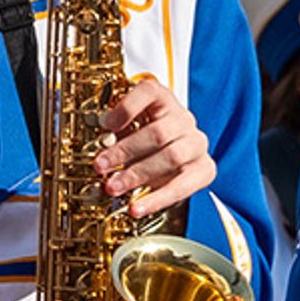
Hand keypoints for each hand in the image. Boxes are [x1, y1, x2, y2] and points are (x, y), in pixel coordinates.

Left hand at [98, 76, 214, 218]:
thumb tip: (95, 142)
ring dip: (138, 174)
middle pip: (158, 132)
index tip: (105, 124)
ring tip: (113, 187)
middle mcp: (184, 119)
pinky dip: (157, 199)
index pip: (150, 92)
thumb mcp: (129, 130)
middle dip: (125, 151)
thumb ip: (114, 133)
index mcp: (163, 101)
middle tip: (100, 166)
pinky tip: (136, 208)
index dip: (127, 107)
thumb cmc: (145, 142)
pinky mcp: (204, 169)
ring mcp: (196, 144)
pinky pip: (183, 186)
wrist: (175, 161)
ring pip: (171, 157)